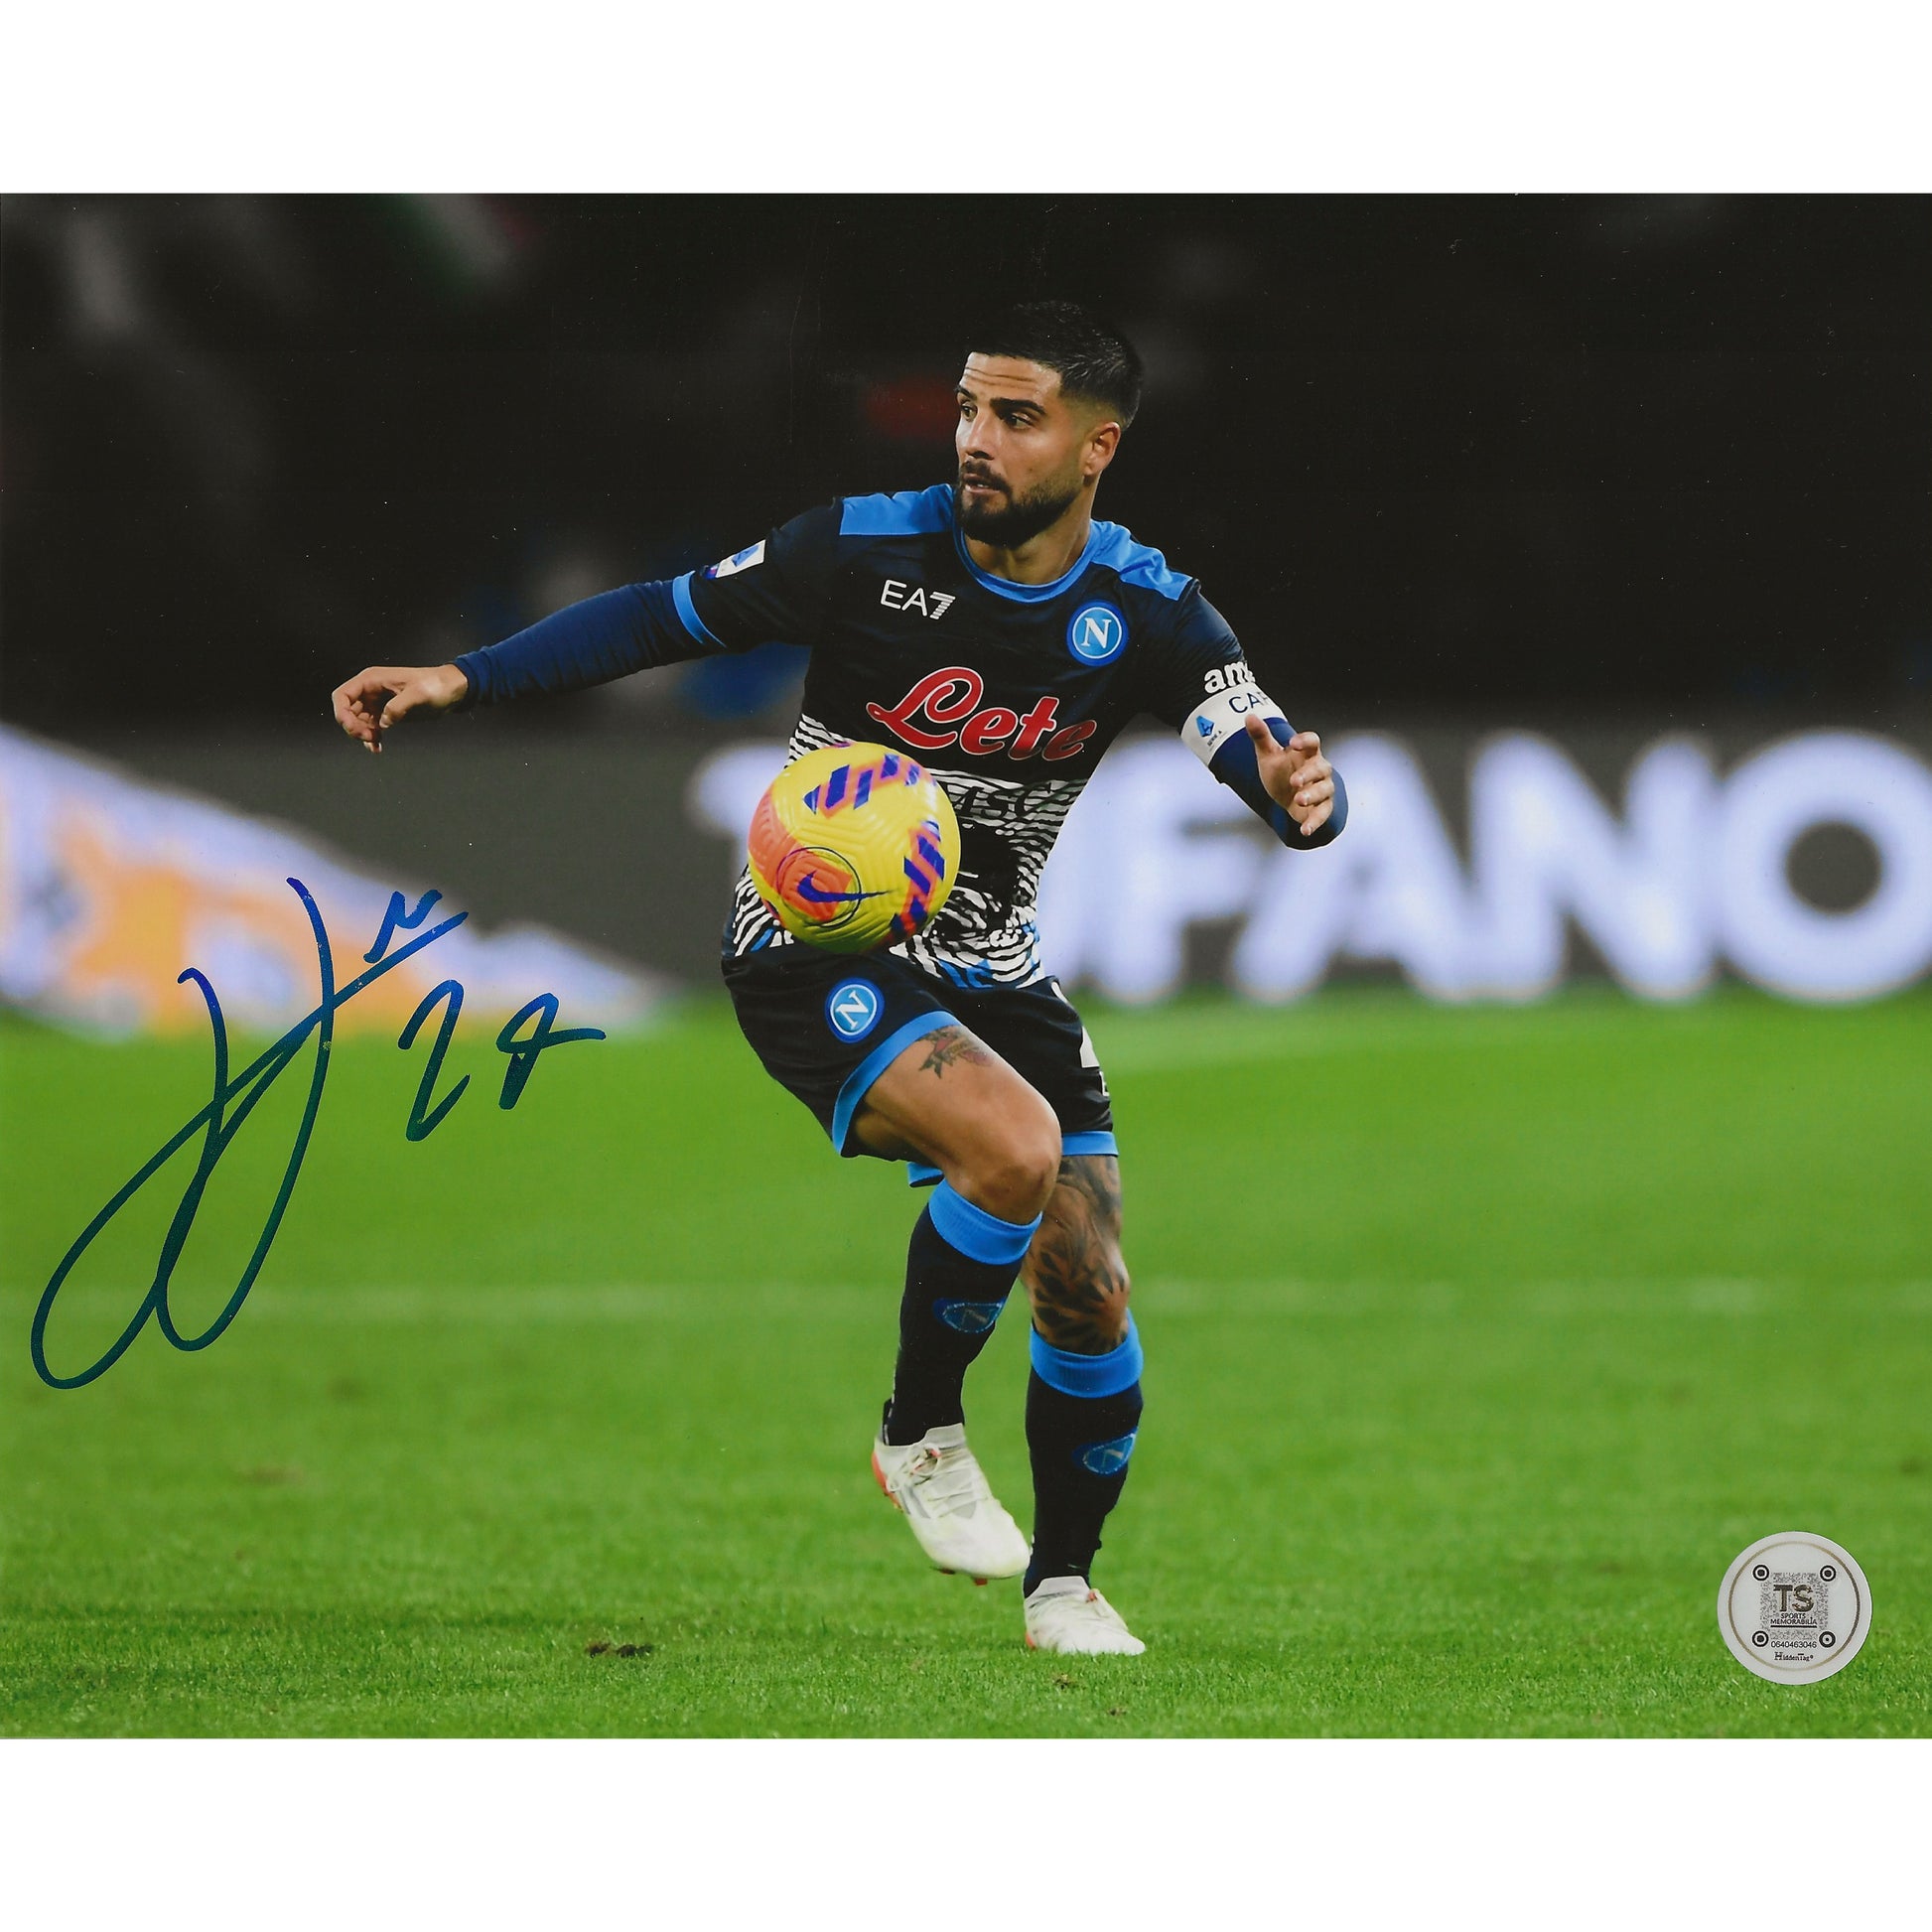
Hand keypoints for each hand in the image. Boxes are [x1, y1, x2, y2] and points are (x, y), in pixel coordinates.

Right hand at [331, 663, 467, 753]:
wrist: (451, 689)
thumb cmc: (435, 685)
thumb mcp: (418, 694)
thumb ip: (397, 707)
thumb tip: (383, 722)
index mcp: (371, 680)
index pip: (342, 695)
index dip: (342, 713)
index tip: (354, 729)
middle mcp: (370, 690)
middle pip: (347, 710)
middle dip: (353, 727)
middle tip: (370, 737)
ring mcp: (377, 702)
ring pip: (357, 721)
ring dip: (362, 735)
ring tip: (377, 742)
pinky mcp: (386, 712)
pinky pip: (370, 727)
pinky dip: (371, 738)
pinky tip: (378, 747)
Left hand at [1244, 716, 1334, 836]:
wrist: (1286, 798)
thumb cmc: (1281, 772)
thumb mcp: (1268, 756)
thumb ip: (1261, 737)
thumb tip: (1249, 717)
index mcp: (1307, 753)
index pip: (1313, 741)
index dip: (1305, 741)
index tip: (1293, 743)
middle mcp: (1319, 769)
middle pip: (1321, 767)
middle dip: (1309, 774)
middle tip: (1294, 781)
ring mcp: (1323, 788)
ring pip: (1325, 789)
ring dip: (1313, 795)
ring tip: (1298, 800)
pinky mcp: (1323, 808)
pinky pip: (1324, 813)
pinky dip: (1315, 822)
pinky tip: (1305, 830)